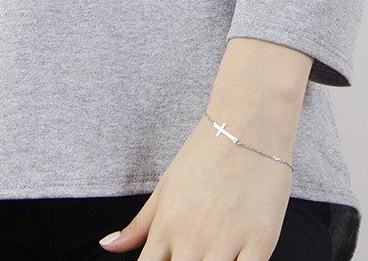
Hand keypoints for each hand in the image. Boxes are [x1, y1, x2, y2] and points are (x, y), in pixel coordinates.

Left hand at [97, 113, 293, 259]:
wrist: (249, 121)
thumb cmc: (206, 152)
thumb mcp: (165, 187)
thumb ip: (137, 225)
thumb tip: (106, 246)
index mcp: (166, 229)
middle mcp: (192, 240)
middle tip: (192, 256)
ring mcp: (227, 242)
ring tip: (213, 259)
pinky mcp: (261, 240)